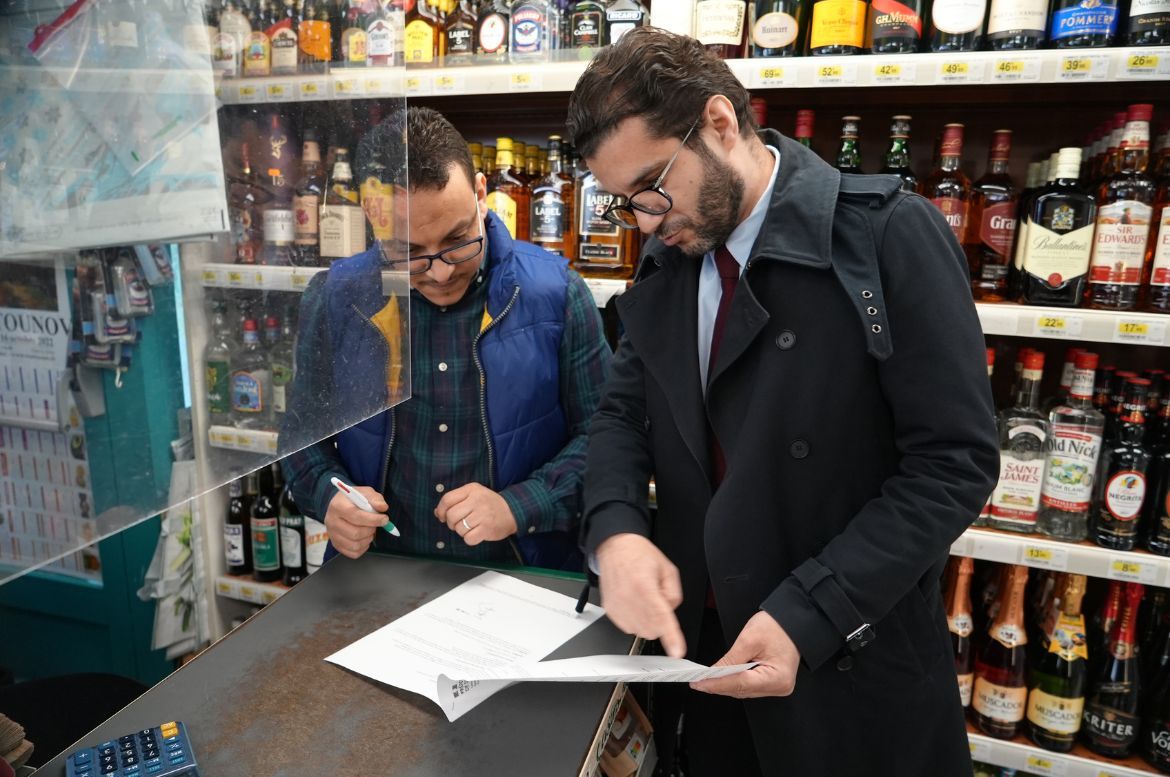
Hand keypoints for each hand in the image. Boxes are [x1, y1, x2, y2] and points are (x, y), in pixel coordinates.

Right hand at [324, 486, 388, 558]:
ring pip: (355, 545)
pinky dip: (363, 547)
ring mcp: (332, 535)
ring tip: (370, 530)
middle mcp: (331, 521)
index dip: (373, 519)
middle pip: (355, 533)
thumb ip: (375, 499)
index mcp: (337, 506)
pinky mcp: (336, 544)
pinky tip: (365, 538)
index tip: (385, 519)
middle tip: (376, 525)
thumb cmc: (355, 499)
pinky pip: (353, 553)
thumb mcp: (366, 493)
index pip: (355, 516)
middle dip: (371, 530)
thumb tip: (383, 507)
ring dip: (368, 539)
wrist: (343, 505)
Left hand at [434, 483, 517, 544]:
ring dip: (462, 531)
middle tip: (459, 523)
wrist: (513, 510)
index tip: (443, 516)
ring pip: (459, 528)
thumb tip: (437, 513)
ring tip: (471, 527)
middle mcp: (476, 501)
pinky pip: (468, 538)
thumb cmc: (489, 503)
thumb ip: (455, 501)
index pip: (447, 499)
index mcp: (471, 489)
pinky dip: (470, 539)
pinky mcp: (487, 529)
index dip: (441, 510)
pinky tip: (476, 533)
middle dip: (451, 523)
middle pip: (451, 516)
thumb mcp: (473, 495)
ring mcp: (482, 515)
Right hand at [596, 533, 685, 657]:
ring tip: (645, 600)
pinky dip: (636, 621)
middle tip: (658, 601)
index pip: (661, 616)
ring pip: (640, 631)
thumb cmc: (639, 555)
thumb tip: (670, 612)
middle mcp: (627, 597)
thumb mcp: (668, 568)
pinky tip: (636, 604)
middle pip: (652, 629)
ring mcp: (616, 606)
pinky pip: (628, 628)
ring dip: (648, 623)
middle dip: (661, 622)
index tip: (677, 651)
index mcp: (643, 585)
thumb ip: (674, 593)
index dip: (671, 637)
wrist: (615, 548)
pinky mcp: (610, 611)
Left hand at [689, 610, 800, 697]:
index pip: (740, 684)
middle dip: (718, 685)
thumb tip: (712, 673)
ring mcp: (777, 686)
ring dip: (725, 685)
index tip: (699, 683)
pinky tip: (721, 677)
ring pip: (744, 690)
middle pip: (741, 690)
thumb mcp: (749, 639)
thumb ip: (730, 659)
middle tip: (697, 682)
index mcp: (777, 677)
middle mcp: (779, 686)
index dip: (717, 684)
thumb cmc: (778, 626)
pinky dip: (734, 681)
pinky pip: (749, 686)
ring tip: (705, 680)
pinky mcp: (772, 682)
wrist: (793, 621)